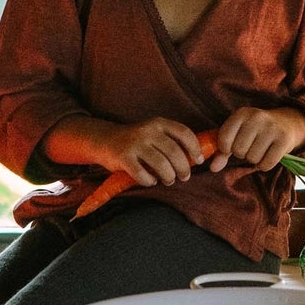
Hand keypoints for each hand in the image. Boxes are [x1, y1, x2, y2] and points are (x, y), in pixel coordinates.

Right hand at [86, 115, 209, 188]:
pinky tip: (151, 181)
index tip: (199, 160)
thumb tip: (196, 158)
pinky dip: (150, 181)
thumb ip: (171, 140)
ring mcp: (135, 144)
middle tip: (184, 177)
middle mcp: (148, 131)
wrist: (105, 140)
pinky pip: (143, 174)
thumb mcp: (154, 133)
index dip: (195, 148)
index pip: (184, 133)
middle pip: (174, 152)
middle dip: (183, 168)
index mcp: (158, 123)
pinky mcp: (123, 157)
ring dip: (169, 177)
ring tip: (169, 180)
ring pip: (161, 164)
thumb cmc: (137, 141)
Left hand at [214, 106, 304, 170]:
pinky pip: (266, 164)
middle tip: (251, 146)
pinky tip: (268, 155)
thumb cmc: (256, 130)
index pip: (224, 139)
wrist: (287, 123)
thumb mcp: (238, 133)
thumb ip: (223, 150)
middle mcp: (257, 117)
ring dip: (255, 159)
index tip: (232, 146)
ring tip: (261, 149)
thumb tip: (213, 168)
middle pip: (239, 151)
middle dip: (243, 154)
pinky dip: (265, 165)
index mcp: (241, 113)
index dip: (226, 149)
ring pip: (252, 158)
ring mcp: (272, 127)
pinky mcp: (284, 139)